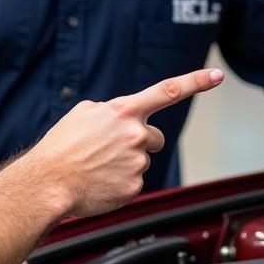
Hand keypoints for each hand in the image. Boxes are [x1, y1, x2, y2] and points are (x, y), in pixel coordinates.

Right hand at [33, 68, 223, 217]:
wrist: (47, 182)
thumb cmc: (60, 148)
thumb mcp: (82, 114)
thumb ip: (109, 111)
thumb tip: (122, 116)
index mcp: (123, 111)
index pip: (168, 91)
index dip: (196, 81)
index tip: (216, 75)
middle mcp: (135, 134)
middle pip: (154, 138)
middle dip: (139, 143)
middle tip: (111, 150)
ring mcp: (137, 162)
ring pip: (142, 162)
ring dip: (125, 164)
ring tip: (97, 167)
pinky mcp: (135, 187)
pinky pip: (134, 183)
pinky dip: (120, 184)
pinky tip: (100, 182)